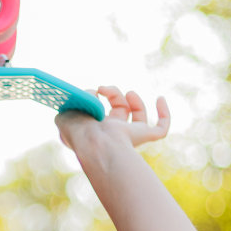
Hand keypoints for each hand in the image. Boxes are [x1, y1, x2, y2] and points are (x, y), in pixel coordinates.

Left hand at [55, 85, 169, 151]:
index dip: (98, 99)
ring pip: (139, 119)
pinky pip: (160, 130)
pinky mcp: (144, 137)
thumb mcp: (66, 113)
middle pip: (121, 112)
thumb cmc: (77, 131)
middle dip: (115, 96)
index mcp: (94, 130)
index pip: (101, 114)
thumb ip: (76, 103)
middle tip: (104, 89)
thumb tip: (92, 94)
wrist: (93, 142)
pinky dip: (164, 114)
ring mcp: (129, 137)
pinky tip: (160, 99)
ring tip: (129, 93)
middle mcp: (113, 134)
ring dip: (136, 102)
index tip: (95, 89)